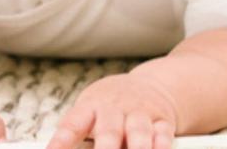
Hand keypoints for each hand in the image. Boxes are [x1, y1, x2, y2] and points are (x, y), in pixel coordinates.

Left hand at [46, 74, 178, 148]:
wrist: (153, 85)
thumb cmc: (112, 105)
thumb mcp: (91, 109)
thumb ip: (79, 132)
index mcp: (91, 106)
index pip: (73, 124)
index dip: (62, 141)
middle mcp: (115, 108)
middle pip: (109, 130)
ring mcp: (141, 113)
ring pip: (139, 131)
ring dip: (137, 148)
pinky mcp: (163, 120)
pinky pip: (164, 133)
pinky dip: (161, 145)